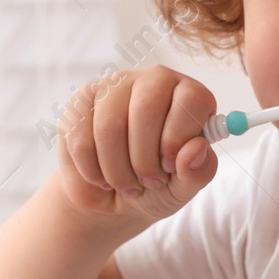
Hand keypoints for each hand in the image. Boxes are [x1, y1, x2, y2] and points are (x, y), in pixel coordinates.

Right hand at [54, 65, 217, 232]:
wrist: (112, 198)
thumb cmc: (156, 185)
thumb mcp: (184, 187)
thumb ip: (199, 171)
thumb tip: (197, 148)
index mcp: (187, 94)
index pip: (192, 99)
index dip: (180, 138)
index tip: (170, 165)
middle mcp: (152, 80)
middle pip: (146, 110)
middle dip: (145, 160)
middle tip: (149, 182)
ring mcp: (113, 86)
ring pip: (110, 127)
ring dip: (118, 171)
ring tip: (127, 184)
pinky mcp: (79, 102)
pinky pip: (81, 139)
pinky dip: (93, 171)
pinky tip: (101, 178)